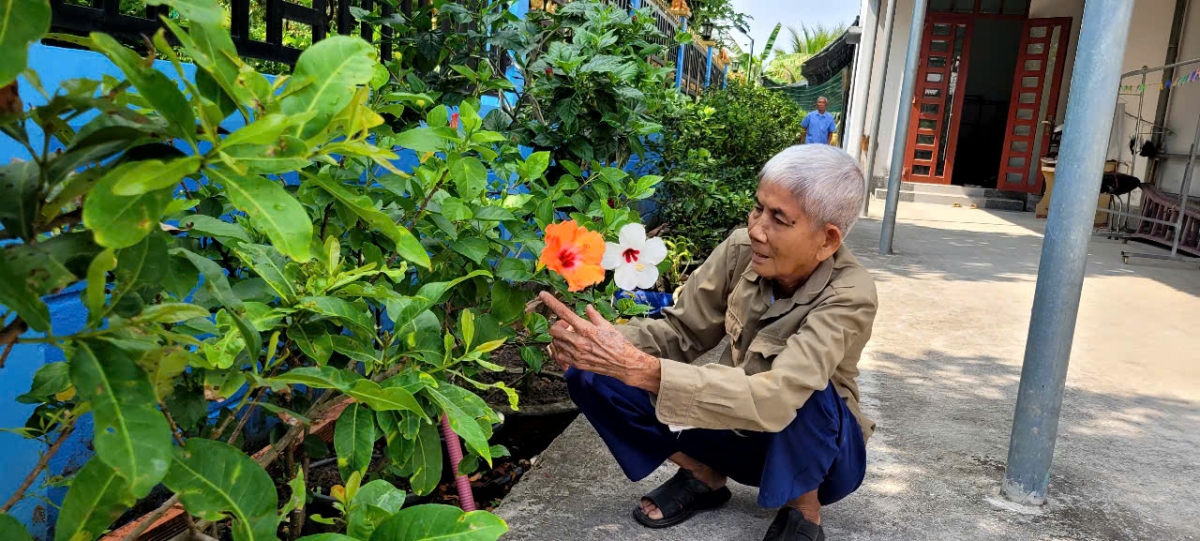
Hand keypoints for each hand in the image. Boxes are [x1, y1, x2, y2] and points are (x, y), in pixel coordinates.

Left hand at [538, 291, 660, 392]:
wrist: (624, 364)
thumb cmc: (618, 343)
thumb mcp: (607, 326)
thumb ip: (594, 316)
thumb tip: (587, 308)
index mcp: (586, 329)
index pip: (564, 313)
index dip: (551, 302)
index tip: (542, 294)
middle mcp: (578, 342)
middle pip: (553, 330)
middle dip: (557, 326)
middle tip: (567, 326)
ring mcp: (576, 354)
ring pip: (555, 343)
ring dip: (560, 338)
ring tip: (572, 338)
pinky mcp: (576, 364)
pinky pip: (560, 355)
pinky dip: (562, 350)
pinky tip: (571, 348)